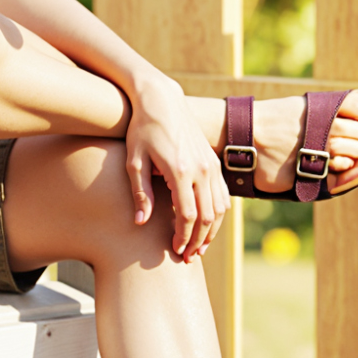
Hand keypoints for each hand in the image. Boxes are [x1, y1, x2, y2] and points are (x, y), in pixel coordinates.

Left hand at [125, 77, 225, 261]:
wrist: (161, 101)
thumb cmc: (141, 130)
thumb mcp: (134, 161)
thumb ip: (140, 193)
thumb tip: (141, 223)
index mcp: (180, 171)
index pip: (187, 216)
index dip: (183, 237)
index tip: (175, 250)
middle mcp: (201, 170)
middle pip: (207, 217)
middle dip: (198, 241)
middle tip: (187, 256)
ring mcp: (211, 165)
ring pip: (219, 209)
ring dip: (211, 232)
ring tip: (198, 247)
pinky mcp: (214, 162)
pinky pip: (223, 195)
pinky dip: (217, 215)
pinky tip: (207, 226)